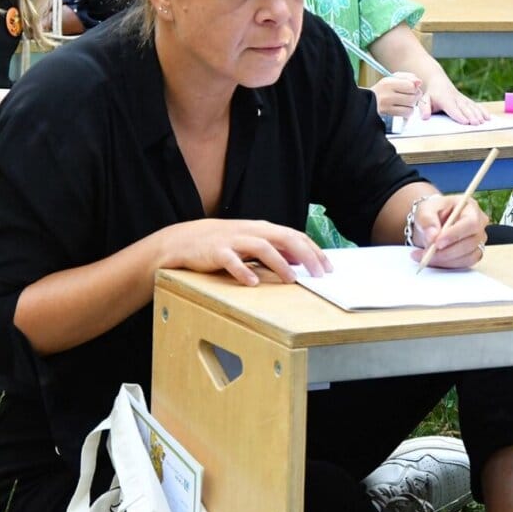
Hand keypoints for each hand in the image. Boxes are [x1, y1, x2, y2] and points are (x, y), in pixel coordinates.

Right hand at [157, 219, 330, 285]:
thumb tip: (300, 259)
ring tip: (291, 279)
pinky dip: (242, 271)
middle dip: (305, 255)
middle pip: (284, 238)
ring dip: (279, 263)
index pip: (295, 236)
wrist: (184, 240)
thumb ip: (276, 249)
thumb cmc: (224, 242)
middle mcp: (251, 231)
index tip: (328, 267)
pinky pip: (231, 261)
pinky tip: (252, 283)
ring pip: (262, 247)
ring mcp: (234, 240)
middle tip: (319, 274)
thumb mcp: (252, 241)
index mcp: (263, 229)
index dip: (313, 251)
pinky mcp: (216, 252)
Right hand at [371, 72, 423, 118]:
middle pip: (412, 97)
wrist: (368, 100)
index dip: (414, 87)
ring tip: (406, 101)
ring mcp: (386, 106)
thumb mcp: (393, 78)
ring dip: (412, 104)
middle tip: (411, 95)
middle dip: (415, 96)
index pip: (411, 86)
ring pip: (410, 106)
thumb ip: (408, 77)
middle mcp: (386, 94)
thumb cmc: (384, 88)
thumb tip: (419, 82)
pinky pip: (406, 114)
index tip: (412, 88)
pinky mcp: (388, 114)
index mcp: (388, 82)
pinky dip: (408, 111)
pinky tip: (404, 108)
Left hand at [407, 194, 488, 268]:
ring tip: (424, 256)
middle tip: (426, 253)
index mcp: (471, 207)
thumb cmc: (432, 213)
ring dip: (445, 260)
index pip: (470, 222)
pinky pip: (463, 264)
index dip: (455, 234)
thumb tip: (432, 237)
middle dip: (447, 251)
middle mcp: (479, 224)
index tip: (437, 243)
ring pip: (467, 256)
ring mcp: (478, 240)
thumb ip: (427, 220)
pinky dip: (447, 264)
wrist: (431, 224)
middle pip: (470, 242)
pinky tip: (433, 260)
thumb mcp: (425, 210)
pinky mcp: (473, 254)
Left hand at [425, 76, 489, 124]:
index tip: (465, 122)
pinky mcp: (467, 100)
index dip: (459, 115)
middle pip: (464, 108)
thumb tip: (425, 117)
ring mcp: (462, 99)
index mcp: (444, 99)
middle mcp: (455, 98)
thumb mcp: (424, 100)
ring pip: (471, 106)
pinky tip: (488, 117)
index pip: (452, 108)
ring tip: (483, 121)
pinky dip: (482, 110)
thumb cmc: (431, 94)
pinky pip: (476, 105)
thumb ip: (424, 108)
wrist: (438, 81)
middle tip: (477, 124)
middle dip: (471, 116)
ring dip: (478, 114)